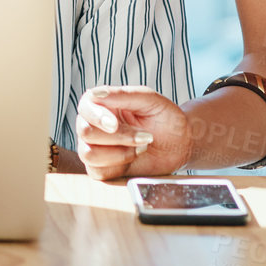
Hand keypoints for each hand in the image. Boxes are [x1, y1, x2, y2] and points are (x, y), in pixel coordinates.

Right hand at [75, 85, 192, 180]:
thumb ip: (123, 95)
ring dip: (119, 153)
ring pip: (88, 154)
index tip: (115, 124)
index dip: (96, 116)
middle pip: (85, 131)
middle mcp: (94, 125)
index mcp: (102, 104)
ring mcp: (95, 147)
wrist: (181, 144)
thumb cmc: (166, 119)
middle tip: (144, 136)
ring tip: (141, 148)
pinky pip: (97, 172)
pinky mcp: (102, 169)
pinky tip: (133, 158)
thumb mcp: (150, 100)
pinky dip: (118, 166)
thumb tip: (96, 94)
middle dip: (118, 137)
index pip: (84, 106)